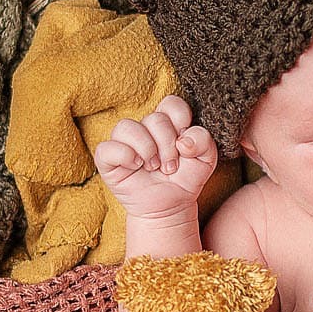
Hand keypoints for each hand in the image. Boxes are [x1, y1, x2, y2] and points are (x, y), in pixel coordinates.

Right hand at [94, 95, 218, 220]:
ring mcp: (124, 143)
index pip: (171, 103)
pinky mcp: (107, 159)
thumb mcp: (205, 160)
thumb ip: (203, 141)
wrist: (172, 207)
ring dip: (146, 149)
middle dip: (167, 145)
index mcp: (167, 123)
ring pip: (126, 127)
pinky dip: (124, 156)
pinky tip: (136, 167)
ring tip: (154, 167)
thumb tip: (184, 140)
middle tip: (171, 167)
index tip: (185, 144)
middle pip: (154, 118)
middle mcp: (144, 129)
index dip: (180, 120)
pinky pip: (107, 148)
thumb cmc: (186, 179)